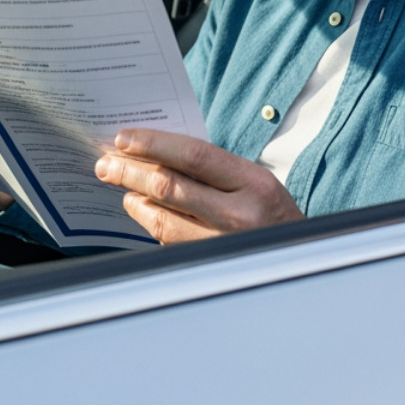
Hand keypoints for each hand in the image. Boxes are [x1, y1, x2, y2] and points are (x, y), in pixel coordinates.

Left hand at [94, 129, 301, 243]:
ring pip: (161, 218)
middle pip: (169, 186)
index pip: (193, 155)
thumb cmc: (271, 213)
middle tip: (106, 163)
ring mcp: (223, 245)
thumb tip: (155, 151)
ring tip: (120, 183)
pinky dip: (149, 220)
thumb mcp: (254, 180)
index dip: (153, 144)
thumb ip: (212, 166)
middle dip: (130, 171)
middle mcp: (240, 216)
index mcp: (254, 184)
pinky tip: (139, 207)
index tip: (125, 139)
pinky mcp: (208, 265)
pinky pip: (167, 240)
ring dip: (134, 198)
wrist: (298, 259)